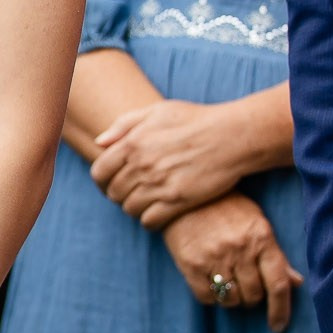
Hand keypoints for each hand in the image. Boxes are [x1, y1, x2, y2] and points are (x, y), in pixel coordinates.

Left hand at [89, 98, 255, 227]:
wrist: (232, 136)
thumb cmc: (196, 120)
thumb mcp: (157, 111)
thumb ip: (124, 125)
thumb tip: (99, 143)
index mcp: (132, 143)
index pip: (100, 172)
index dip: (101, 182)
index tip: (109, 184)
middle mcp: (142, 165)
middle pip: (114, 193)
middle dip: (119, 195)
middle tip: (131, 194)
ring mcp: (159, 184)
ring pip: (130, 208)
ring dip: (134, 208)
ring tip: (145, 203)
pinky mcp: (177, 201)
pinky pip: (150, 221)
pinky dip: (149, 220)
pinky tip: (158, 214)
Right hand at [162, 197, 299, 331]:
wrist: (185, 195)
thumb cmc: (226, 207)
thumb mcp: (256, 223)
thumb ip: (276, 255)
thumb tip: (296, 282)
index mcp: (261, 238)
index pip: (278, 284)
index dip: (281, 310)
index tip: (278, 327)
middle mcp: (239, 249)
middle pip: (254, 295)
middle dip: (253, 297)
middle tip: (246, 285)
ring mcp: (214, 257)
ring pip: (231, 300)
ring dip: (233, 298)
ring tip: (228, 282)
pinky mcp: (191, 264)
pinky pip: (207, 298)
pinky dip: (212, 297)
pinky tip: (211, 282)